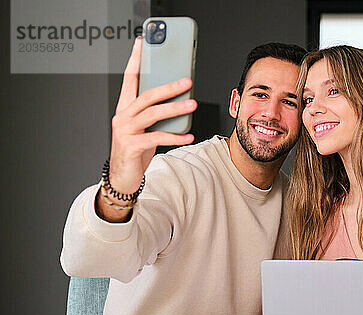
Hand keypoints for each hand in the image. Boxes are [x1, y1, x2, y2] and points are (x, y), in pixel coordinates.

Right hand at [108, 36, 196, 196]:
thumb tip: (181, 101)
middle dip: (168, 86)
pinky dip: (175, 137)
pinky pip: (156, 138)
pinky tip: (189, 136)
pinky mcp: (132, 146)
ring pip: (152, 114)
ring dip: (175, 109)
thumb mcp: (145, 128)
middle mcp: (123, 116)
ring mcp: (125, 131)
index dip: (136, 60)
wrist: (121, 177)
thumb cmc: (135, 150)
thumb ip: (156, 114)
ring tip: (193, 105)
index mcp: (125, 108)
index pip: (130, 78)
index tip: (143, 42)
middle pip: (147, 95)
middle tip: (187, 81)